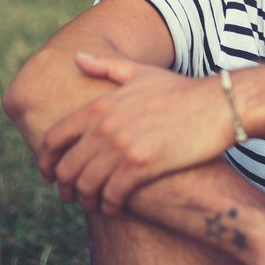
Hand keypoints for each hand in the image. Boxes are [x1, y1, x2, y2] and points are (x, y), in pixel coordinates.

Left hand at [38, 53, 234, 214]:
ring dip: (86, 200)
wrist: (219, 105)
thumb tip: (77, 57)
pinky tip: (114, 207)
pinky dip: (108, 206)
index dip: (45, 161)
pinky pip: (111, 195)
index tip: (50, 174)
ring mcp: (122, 146)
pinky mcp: (141, 165)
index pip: (53, 138)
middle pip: (66, 168)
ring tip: (94, 204)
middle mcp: (105, 126)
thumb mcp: (141, 72)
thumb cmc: (183, 91)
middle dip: (64, 187)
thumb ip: (106, 66)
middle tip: (72, 196)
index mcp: (100, 106)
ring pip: (85, 185)